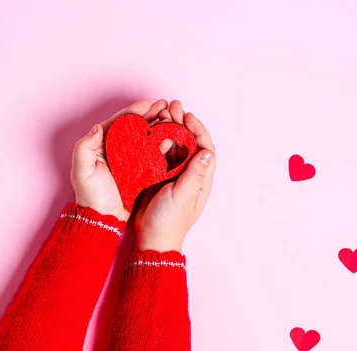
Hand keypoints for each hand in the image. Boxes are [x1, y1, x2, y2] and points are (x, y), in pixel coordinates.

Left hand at [71, 99, 168, 220]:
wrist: (103, 218)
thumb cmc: (90, 196)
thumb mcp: (82, 171)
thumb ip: (84, 148)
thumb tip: (97, 127)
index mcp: (100, 145)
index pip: (117, 123)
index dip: (132, 112)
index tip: (147, 104)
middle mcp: (114, 149)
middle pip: (133, 127)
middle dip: (148, 115)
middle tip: (163, 106)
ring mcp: (127, 160)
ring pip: (143, 138)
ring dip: (156, 127)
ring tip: (170, 117)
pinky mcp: (138, 170)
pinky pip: (150, 154)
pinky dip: (160, 145)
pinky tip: (171, 139)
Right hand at [134, 100, 216, 252]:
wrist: (152, 239)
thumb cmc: (170, 222)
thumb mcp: (182, 197)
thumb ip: (194, 175)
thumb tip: (206, 152)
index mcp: (200, 180)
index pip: (205, 149)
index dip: (198, 130)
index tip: (188, 117)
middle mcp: (189, 175)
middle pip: (190, 143)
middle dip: (183, 123)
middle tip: (173, 106)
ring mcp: (174, 175)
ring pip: (175, 146)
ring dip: (170, 129)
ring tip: (161, 113)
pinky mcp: (159, 176)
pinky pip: (160, 154)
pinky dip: (157, 141)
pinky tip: (150, 131)